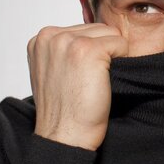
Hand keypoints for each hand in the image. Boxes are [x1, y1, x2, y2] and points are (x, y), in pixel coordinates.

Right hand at [27, 23, 129, 150]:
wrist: (66, 135)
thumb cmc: (66, 108)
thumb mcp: (56, 69)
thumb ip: (66, 48)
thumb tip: (98, 31)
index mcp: (41, 39)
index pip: (84, 28)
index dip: (92, 52)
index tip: (79, 76)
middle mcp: (51, 36)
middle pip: (98, 28)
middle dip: (103, 51)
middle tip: (89, 79)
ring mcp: (68, 41)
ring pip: (111, 33)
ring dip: (112, 56)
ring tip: (95, 79)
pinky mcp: (88, 50)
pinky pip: (121, 43)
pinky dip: (122, 61)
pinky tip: (104, 80)